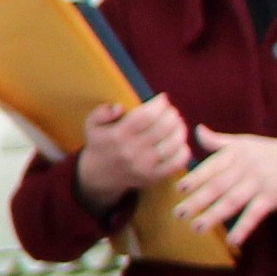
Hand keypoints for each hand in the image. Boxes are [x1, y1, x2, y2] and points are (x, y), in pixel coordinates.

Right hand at [75, 96, 193, 213]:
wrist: (99, 175)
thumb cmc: (100, 143)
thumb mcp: (92, 124)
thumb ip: (102, 112)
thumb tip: (119, 107)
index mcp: (117, 135)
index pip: (146, 116)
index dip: (160, 104)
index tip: (163, 99)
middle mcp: (131, 151)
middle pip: (163, 127)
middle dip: (172, 114)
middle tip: (171, 111)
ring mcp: (143, 166)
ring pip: (173, 144)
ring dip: (180, 130)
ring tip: (178, 124)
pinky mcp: (153, 176)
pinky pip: (176, 162)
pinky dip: (184, 150)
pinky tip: (180, 143)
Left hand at [173, 127, 276, 244]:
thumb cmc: (268, 152)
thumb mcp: (244, 142)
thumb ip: (218, 141)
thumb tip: (198, 130)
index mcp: (235, 154)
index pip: (211, 167)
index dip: (195, 178)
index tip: (179, 189)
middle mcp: (245, 168)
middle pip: (218, 186)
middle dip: (197, 201)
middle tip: (179, 214)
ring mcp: (258, 184)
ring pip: (232, 201)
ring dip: (214, 215)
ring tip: (196, 227)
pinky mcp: (272, 198)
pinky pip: (255, 214)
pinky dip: (243, 227)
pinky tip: (232, 241)